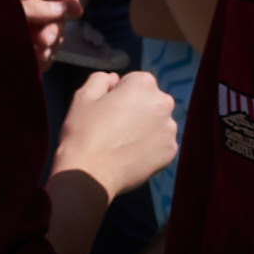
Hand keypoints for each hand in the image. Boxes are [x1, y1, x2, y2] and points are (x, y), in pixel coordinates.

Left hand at [13, 0, 82, 62]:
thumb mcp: (4, 14)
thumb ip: (34, 8)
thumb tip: (64, 7)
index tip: (77, 12)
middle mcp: (22, 12)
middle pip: (54, 15)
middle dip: (54, 29)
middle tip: (44, 42)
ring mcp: (22, 33)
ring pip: (53, 36)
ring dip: (50, 47)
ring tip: (38, 57)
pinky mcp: (21, 54)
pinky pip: (44, 56)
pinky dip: (44, 60)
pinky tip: (36, 65)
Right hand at [56, 66, 180, 195]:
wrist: (89, 174)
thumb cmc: (83, 132)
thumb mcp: (83, 96)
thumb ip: (100, 79)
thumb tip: (114, 79)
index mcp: (143, 84)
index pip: (134, 81)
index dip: (117, 93)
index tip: (105, 109)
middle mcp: (164, 103)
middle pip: (149, 100)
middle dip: (135, 108)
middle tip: (113, 126)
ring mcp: (170, 129)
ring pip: (156, 122)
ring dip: (144, 127)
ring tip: (121, 143)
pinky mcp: (171, 151)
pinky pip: (160, 143)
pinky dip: (149, 147)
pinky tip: (130, 154)